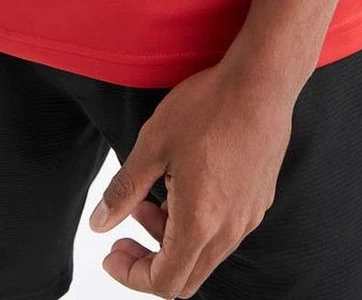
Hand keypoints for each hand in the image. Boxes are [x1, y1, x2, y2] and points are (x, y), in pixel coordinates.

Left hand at [88, 56, 296, 295]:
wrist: (262, 81)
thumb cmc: (208, 107)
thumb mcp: (154, 145)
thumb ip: (124, 190)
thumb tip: (99, 224)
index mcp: (200, 224)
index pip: (164, 283)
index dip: (131, 275)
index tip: (112, 252)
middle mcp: (230, 230)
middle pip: (186, 278)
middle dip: (149, 262)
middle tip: (125, 235)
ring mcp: (249, 216)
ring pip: (205, 254)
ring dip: (171, 238)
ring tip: (150, 196)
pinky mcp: (259, 199)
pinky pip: (224, 231)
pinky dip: (196, 224)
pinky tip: (183, 183)